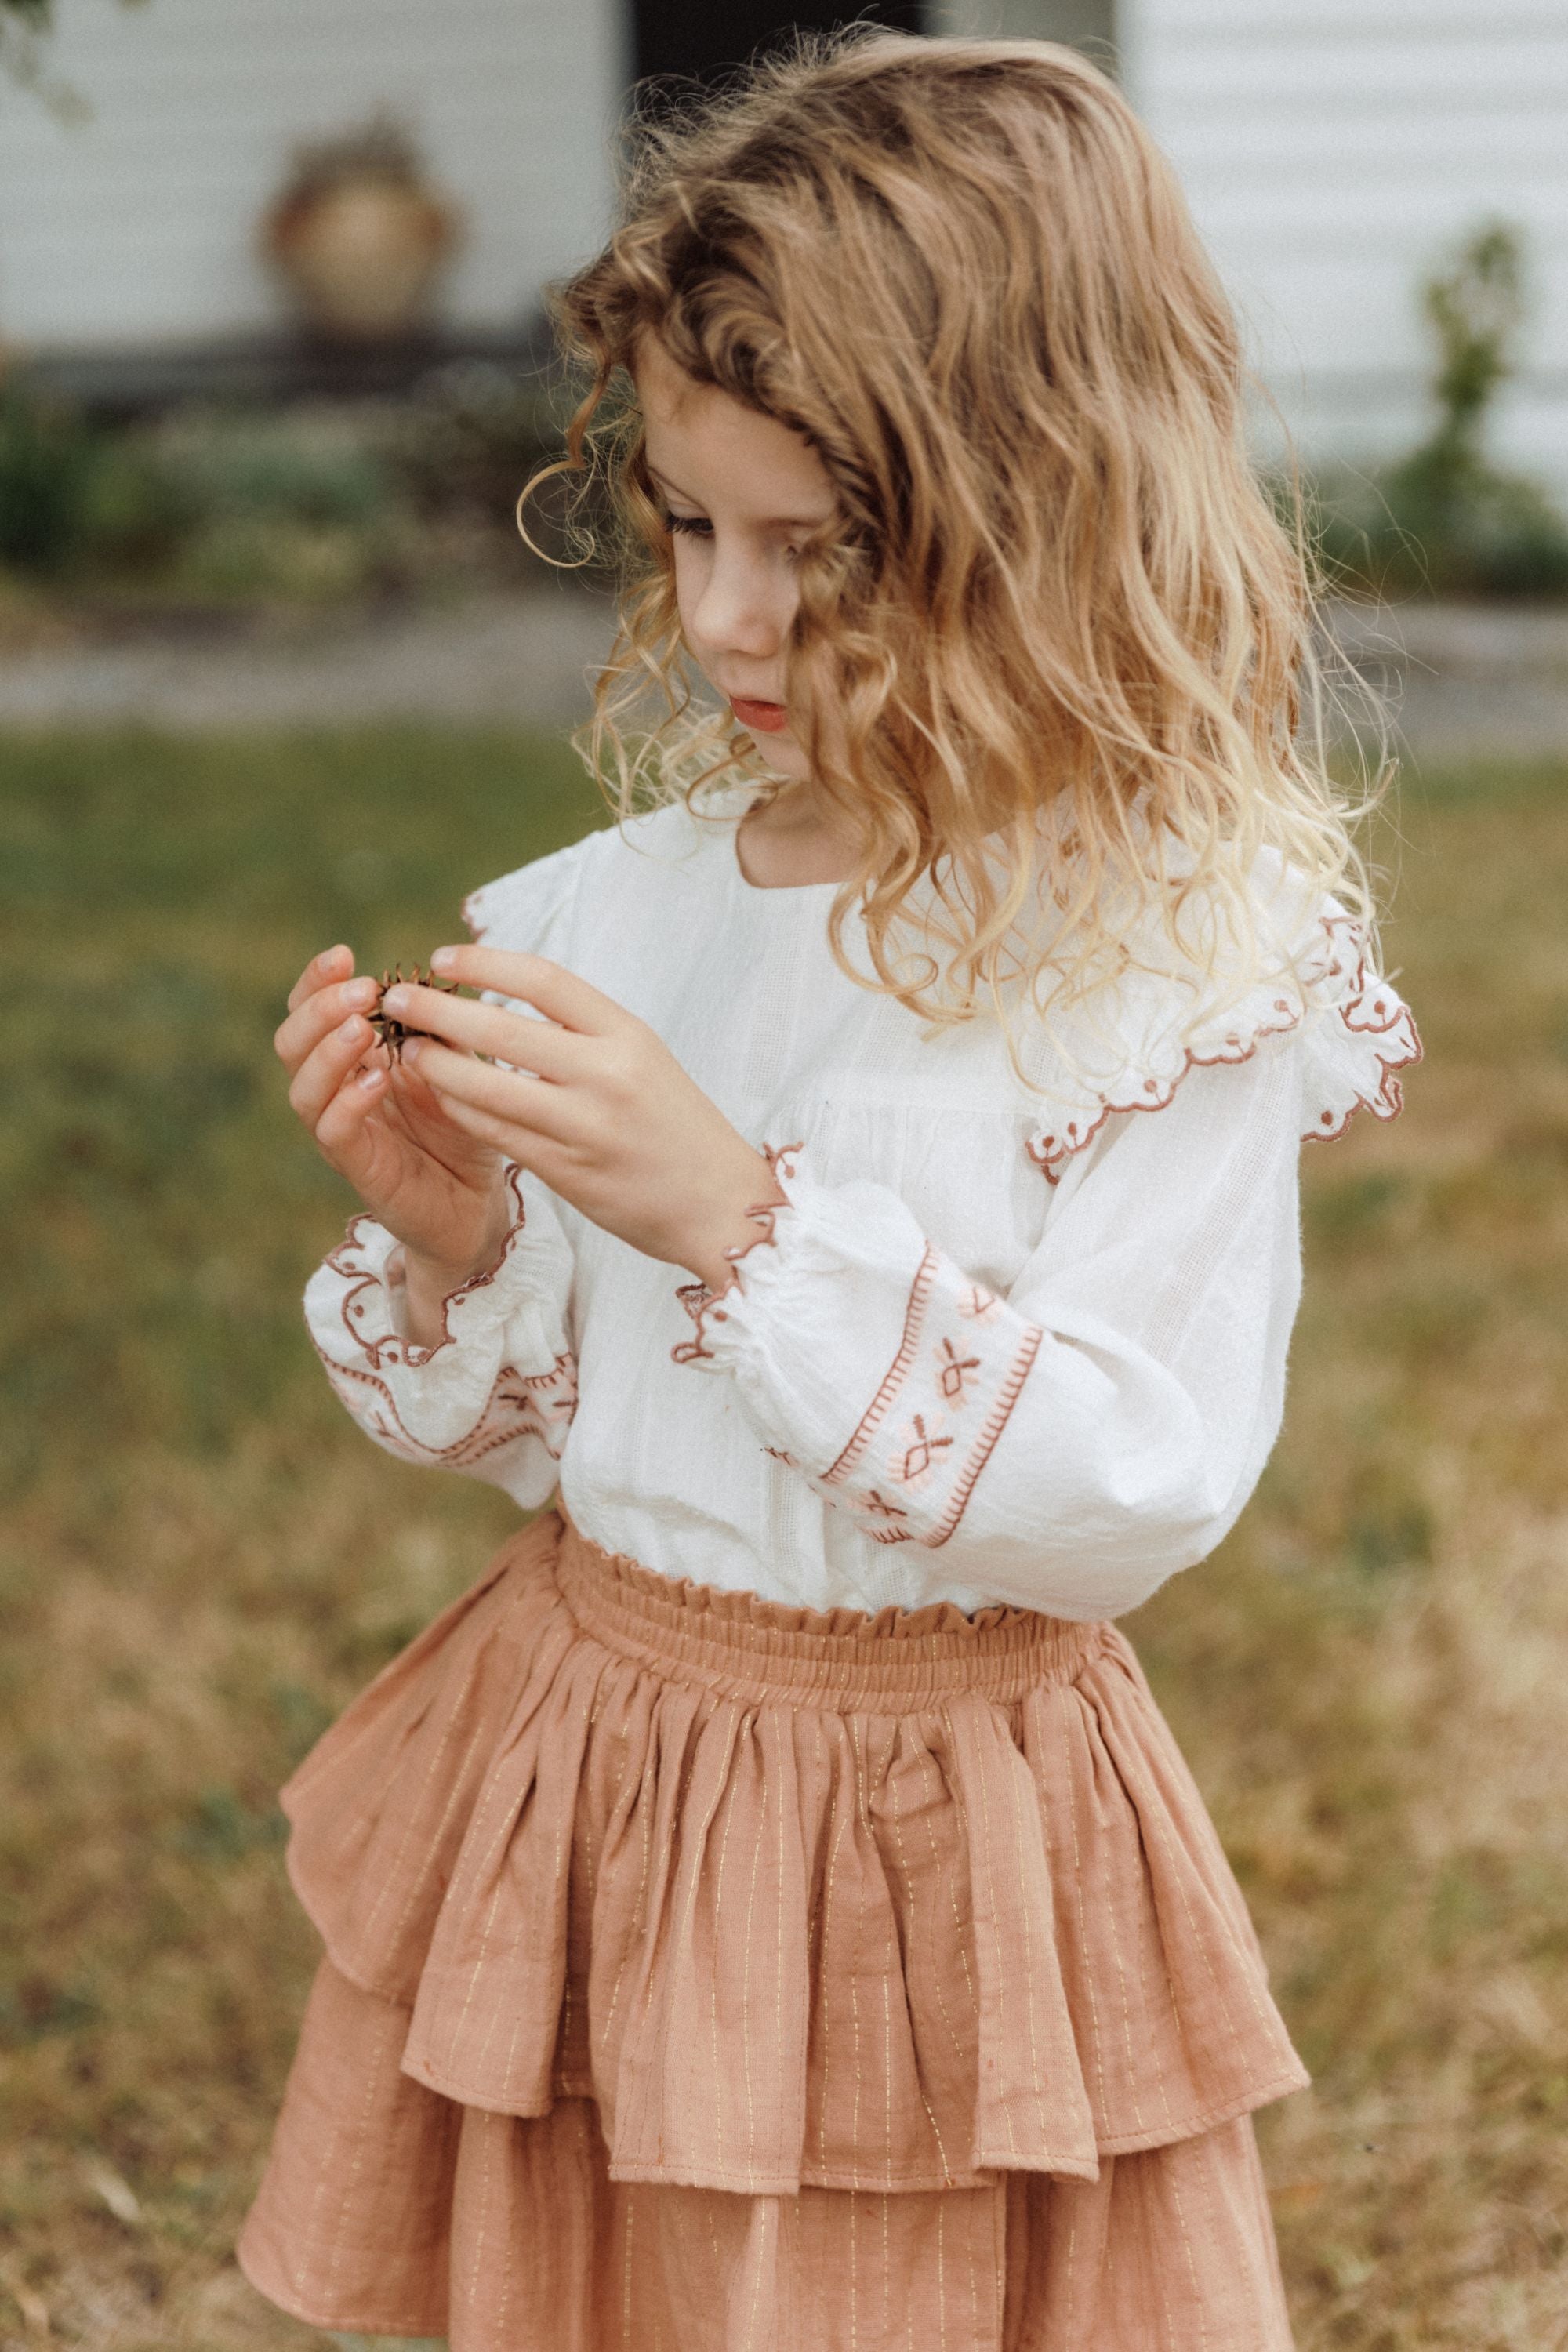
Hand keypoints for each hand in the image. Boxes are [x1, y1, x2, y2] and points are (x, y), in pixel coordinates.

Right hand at [274, 946, 514, 1313]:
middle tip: (358, 991)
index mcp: (352, 1058)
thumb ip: (438, 1027)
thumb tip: (424, 978)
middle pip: (291, 1043)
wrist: (479, 1203)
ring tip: (359, 1027)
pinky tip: (375, 1080)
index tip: (343, 953)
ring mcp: (341, 1130)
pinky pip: (334, 1132)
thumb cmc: (463, 1128)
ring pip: (303, 1088)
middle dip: (317, 1009)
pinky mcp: (357, 1167)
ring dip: (328, 1052)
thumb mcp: (459, 1064)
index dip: (316, 981)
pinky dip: (348, 1102)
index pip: (311, 1011)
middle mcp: (334, 1091)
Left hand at [378, 945, 785, 1288]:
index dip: (486, 964)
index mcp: (628, 1035)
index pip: (545, 980)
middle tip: (397, 999)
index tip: (443, 957)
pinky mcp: (568, 1173)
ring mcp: (586, 1126)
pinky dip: (461, 1111)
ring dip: (438, 1066)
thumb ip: (584, 1031)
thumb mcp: (644, 1059)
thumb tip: (508, 996)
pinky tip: (440, 1097)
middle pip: (503, 1030)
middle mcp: (607, 1075)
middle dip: (439, 1011)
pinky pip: (497, 1134)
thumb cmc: (676, 1125)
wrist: (722, 1205)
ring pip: (488, 1087)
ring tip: (408, 1051)